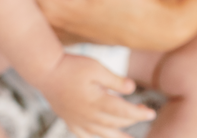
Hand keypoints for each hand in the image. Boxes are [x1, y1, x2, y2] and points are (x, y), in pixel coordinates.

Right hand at [37, 54, 155, 137]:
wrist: (45, 71)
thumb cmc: (71, 66)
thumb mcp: (95, 67)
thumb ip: (114, 80)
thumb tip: (132, 89)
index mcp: (97, 102)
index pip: (124, 112)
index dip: (139, 114)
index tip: (151, 113)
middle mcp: (89, 116)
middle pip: (116, 123)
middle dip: (133, 120)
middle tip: (146, 113)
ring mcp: (78, 121)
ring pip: (103, 134)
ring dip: (119, 136)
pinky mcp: (70, 120)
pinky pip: (86, 136)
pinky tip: (101, 137)